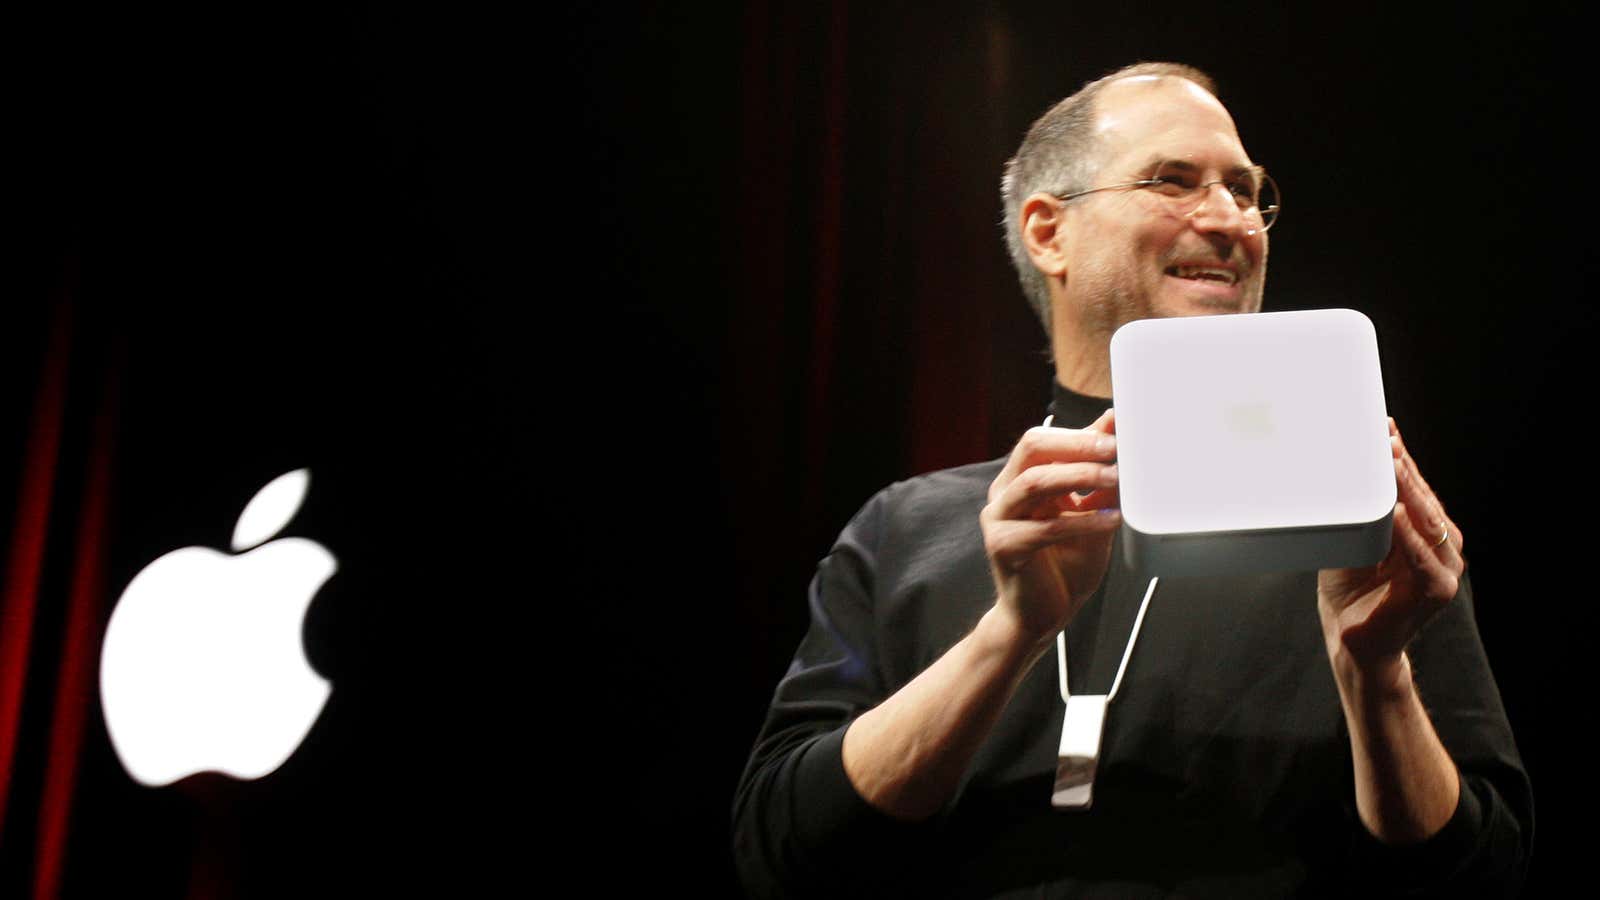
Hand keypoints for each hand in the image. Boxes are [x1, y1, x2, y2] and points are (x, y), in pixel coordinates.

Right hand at [980, 409, 1121, 645]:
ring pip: (1035, 482)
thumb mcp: (1092, 516)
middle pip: (1032, 448)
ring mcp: (999, 519)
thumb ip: (1100, 481)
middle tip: (1114, 449)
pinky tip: (1111, 522)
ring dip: (1080, 476)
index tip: (1118, 431)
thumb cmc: (1064, 567)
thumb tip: (1115, 436)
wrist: (1040, 617)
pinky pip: (1045, 528)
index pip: (1043, 440)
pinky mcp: (1003, 547)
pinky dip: (1083, 522)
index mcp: (1020, 481)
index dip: (1080, 433)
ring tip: (1116, 479)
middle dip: (1077, 445)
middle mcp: (1004, 494)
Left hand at [1318, 419, 1464, 679]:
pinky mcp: (1436, 592)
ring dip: (1408, 491)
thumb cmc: (1351, 593)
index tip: (1385, 427)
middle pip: (1424, 499)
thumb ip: (1357, 514)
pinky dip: (1407, 535)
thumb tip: (1336, 474)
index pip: (1416, 488)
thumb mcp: (1351, 543)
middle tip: (1385, 436)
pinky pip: (1421, 558)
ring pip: (1428, 522)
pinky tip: (1395, 513)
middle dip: (1403, 466)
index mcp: (1425, 533)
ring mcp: (1444, 570)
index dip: (1401, 458)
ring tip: (1389, 463)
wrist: (1355, 644)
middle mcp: (1442, 548)